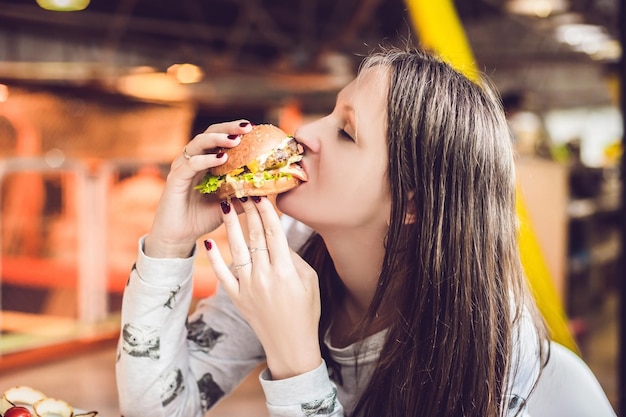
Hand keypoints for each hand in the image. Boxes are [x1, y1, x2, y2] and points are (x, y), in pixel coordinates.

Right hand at [144, 120, 252, 257]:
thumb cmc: (202, 218)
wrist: (179, 237)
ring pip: (198, 144)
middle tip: (247, 127)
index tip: (254, 128)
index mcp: (205, 162)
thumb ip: (244, 194)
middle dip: (228, 128)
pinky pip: (190, 164)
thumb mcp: (230, 205)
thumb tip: (268, 188)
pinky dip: (205, 159)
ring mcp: (183, 168)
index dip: (235, 131)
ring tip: (235, 139)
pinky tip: (221, 158)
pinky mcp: (175, 179)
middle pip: (209, 133)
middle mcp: (193, 160)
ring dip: (217, 139)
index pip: (220, 139)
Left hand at [205, 196, 321, 378]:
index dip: (265, 212)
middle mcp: (264, 276)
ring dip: (230, 226)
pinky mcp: (237, 298)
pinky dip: (215, 258)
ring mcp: (248, 287)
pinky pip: (223, 275)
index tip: (259, 194)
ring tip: (224, 206)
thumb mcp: (309, 281)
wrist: (291, 344)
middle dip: (247, 211)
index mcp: (285, 271)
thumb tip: (278, 239)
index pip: (273, 233)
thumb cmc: (306, 311)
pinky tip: (210, 241)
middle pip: (254, 237)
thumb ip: (293, 258)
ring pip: (237, 250)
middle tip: (241, 191)